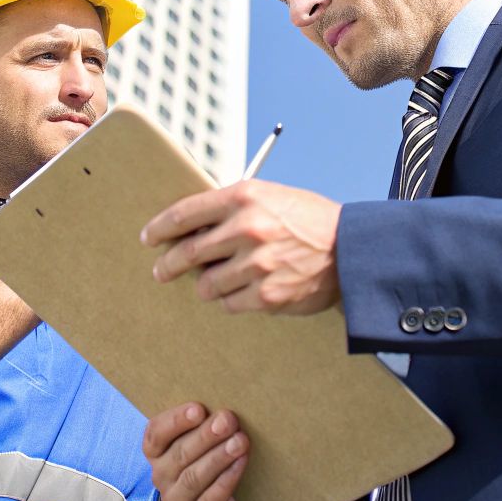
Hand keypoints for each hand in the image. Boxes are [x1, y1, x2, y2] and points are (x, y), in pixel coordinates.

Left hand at [141, 180, 342, 313]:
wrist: (352, 250)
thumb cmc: (309, 220)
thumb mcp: (270, 196)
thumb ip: (231, 208)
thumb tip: (189, 226)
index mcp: (244, 198)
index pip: (184, 214)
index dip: (160, 229)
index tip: (149, 238)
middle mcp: (247, 229)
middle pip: (186, 253)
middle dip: (168, 265)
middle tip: (161, 271)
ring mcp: (257, 265)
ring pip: (206, 284)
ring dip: (207, 284)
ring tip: (218, 280)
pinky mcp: (267, 296)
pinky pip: (229, 304)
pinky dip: (231, 300)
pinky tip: (243, 291)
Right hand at [144, 403, 253, 500]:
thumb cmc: (214, 461)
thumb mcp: (205, 441)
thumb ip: (207, 423)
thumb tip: (224, 407)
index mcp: (157, 452)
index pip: (156, 434)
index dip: (176, 421)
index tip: (199, 408)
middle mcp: (161, 476)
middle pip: (179, 454)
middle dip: (206, 435)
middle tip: (228, 420)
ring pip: (193, 477)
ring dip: (218, 457)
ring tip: (240, 441)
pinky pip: (209, 499)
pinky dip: (226, 480)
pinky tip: (240, 464)